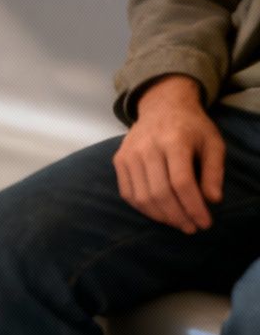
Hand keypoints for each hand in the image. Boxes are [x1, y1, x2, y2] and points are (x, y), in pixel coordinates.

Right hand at [114, 75, 223, 233]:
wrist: (161, 106)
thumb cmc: (192, 127)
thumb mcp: (213, 144)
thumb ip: (214, 172)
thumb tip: (212, 200)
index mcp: (174, 141)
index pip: (182, 182)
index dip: (193, 207)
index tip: (204, 223)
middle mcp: (147, 147)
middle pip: (160, 192)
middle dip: (178, 216)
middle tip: (191, 227)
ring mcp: (129, 154)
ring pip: (142, 196)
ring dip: (161, 216)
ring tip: (177, 222)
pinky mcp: (119, 160)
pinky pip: (127, 193)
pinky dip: (143, 208)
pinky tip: (159, 213)